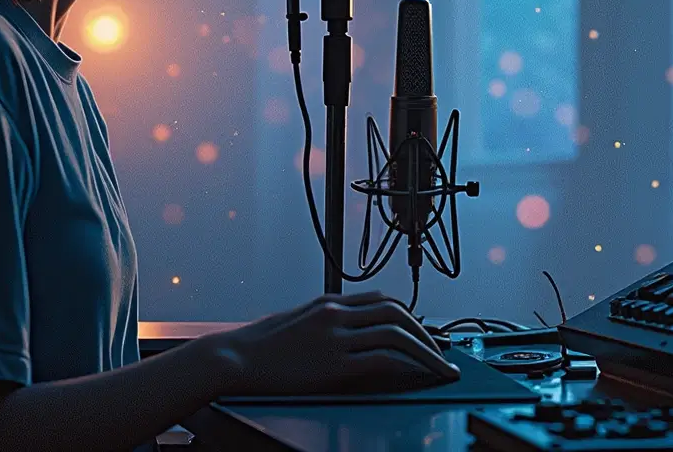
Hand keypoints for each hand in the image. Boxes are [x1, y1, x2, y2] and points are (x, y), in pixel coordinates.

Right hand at [214, 290, 459, 396]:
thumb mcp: (295, 322)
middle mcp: (336, 314)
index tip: (422, 330)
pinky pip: (382, 358)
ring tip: (439, 366)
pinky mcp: (334, 363)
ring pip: (396, 333)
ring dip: (425, 350)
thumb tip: (347, 332)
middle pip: (396, 311)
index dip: (408, 314)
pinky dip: (405, 364)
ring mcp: (336, 337)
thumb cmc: (259, 347)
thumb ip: (324, 322)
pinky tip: (416, 374)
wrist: (232, 359)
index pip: (381, 299)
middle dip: (424, 331)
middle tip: (439, 350)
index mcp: (328, 303)